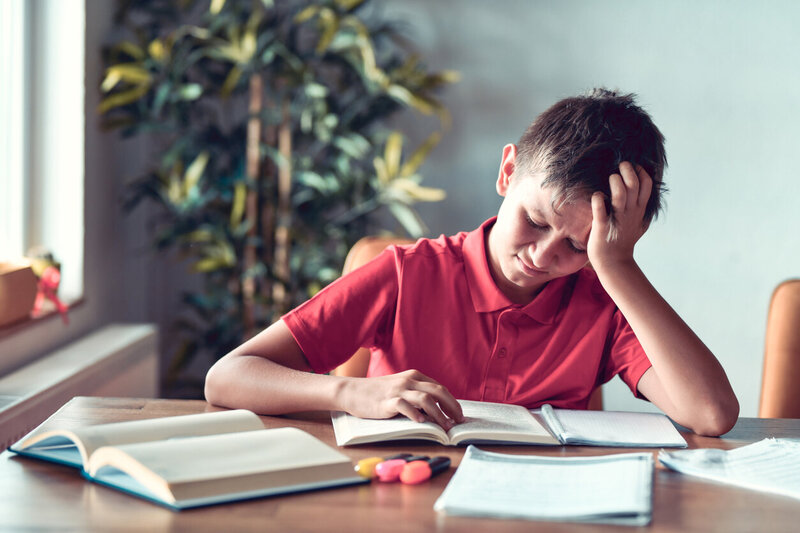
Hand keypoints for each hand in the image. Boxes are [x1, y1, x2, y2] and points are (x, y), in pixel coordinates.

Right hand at [338, 369, 464, 428]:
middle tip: (459, 421)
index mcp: (414, 376)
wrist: (352, 391)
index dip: (452, 402)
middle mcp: (409, 380)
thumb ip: (416, 394)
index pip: (440, 388)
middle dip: (452, 407)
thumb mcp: (400, 387)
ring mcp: (398, 390)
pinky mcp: (387, 401)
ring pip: (426, 399)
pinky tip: (422, 423)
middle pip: (438, 391)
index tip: (459, 415)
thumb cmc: (377, 393)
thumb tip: (436, 410)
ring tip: (445, 426)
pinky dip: (416, 414)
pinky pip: (405, 406)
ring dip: (439, 414)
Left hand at [588, 161, 651, 268]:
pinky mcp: (602, 225)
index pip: (647, 185)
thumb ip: (642, 209)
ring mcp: (617, 218)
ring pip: (620, 193)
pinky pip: (600, 208)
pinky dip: (598, 199)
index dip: (641, 172)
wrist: (614, 262)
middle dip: (628, 170)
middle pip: (634, 184)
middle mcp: (630, 212)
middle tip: (621, 166)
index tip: (633, 167)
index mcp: (639, 210)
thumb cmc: (624, 240)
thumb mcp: (640, 224)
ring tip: (611, 178)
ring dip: (615, 181)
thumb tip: (645, 195)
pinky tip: (597, 196)